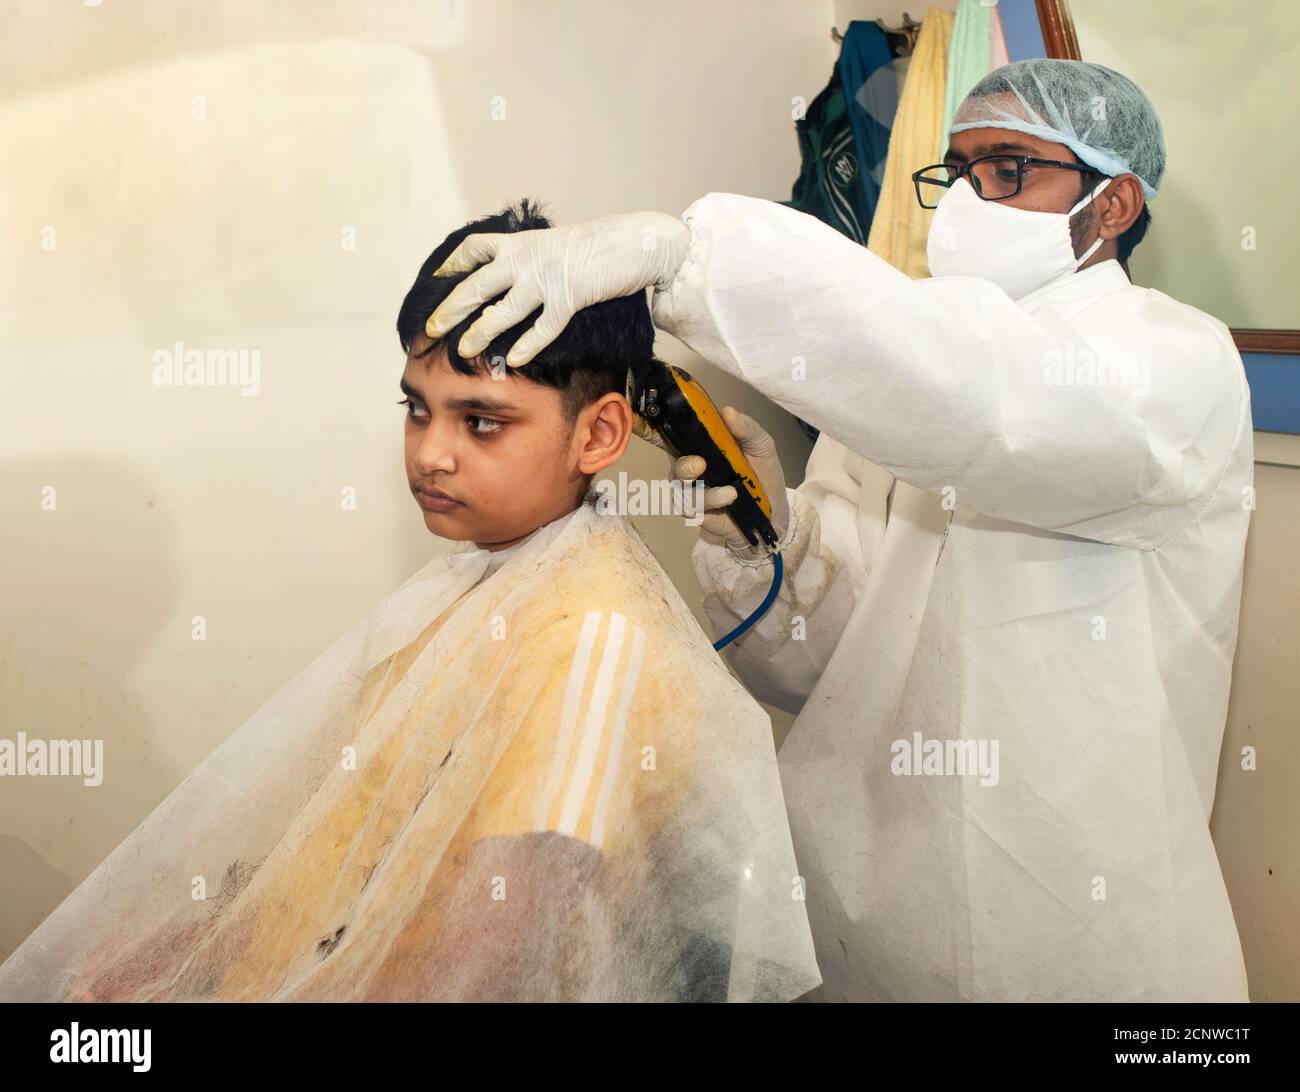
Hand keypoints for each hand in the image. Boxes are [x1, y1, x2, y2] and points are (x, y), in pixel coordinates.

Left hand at [425, 211, 689, 367]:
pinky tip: (514, 361)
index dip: (451, 265)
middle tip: (431, 329)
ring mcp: (546, 278)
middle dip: (451, 309)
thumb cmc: (598, 246)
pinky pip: (543, 328)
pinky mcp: (570, 298)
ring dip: (480, 332)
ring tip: (463, 351)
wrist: (634, 241)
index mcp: (520, 242)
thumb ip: (531, 259)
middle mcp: (526, 258)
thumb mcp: (555, 245)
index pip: (474, 249)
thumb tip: (514, 277)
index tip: (436, 279)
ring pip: (503, 310)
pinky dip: (527, 346)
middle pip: (476, 285)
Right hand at [639, 406, 789, 556]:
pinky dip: (712, 501)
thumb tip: (727, 410)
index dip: (654, 427)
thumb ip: (747, 429)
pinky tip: (730, 499)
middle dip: (684, 465)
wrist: (774, 512)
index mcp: (701, 444)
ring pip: (681, 487)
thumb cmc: (763, 474)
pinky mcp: (695, 511)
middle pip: (674, 462)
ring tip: (731, 492)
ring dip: (705, 490)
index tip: (650, 419)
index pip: (674, 433)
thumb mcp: (761, 446)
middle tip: (700, 465)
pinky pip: (691, 506)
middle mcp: (690, 465)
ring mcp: (690, 489)